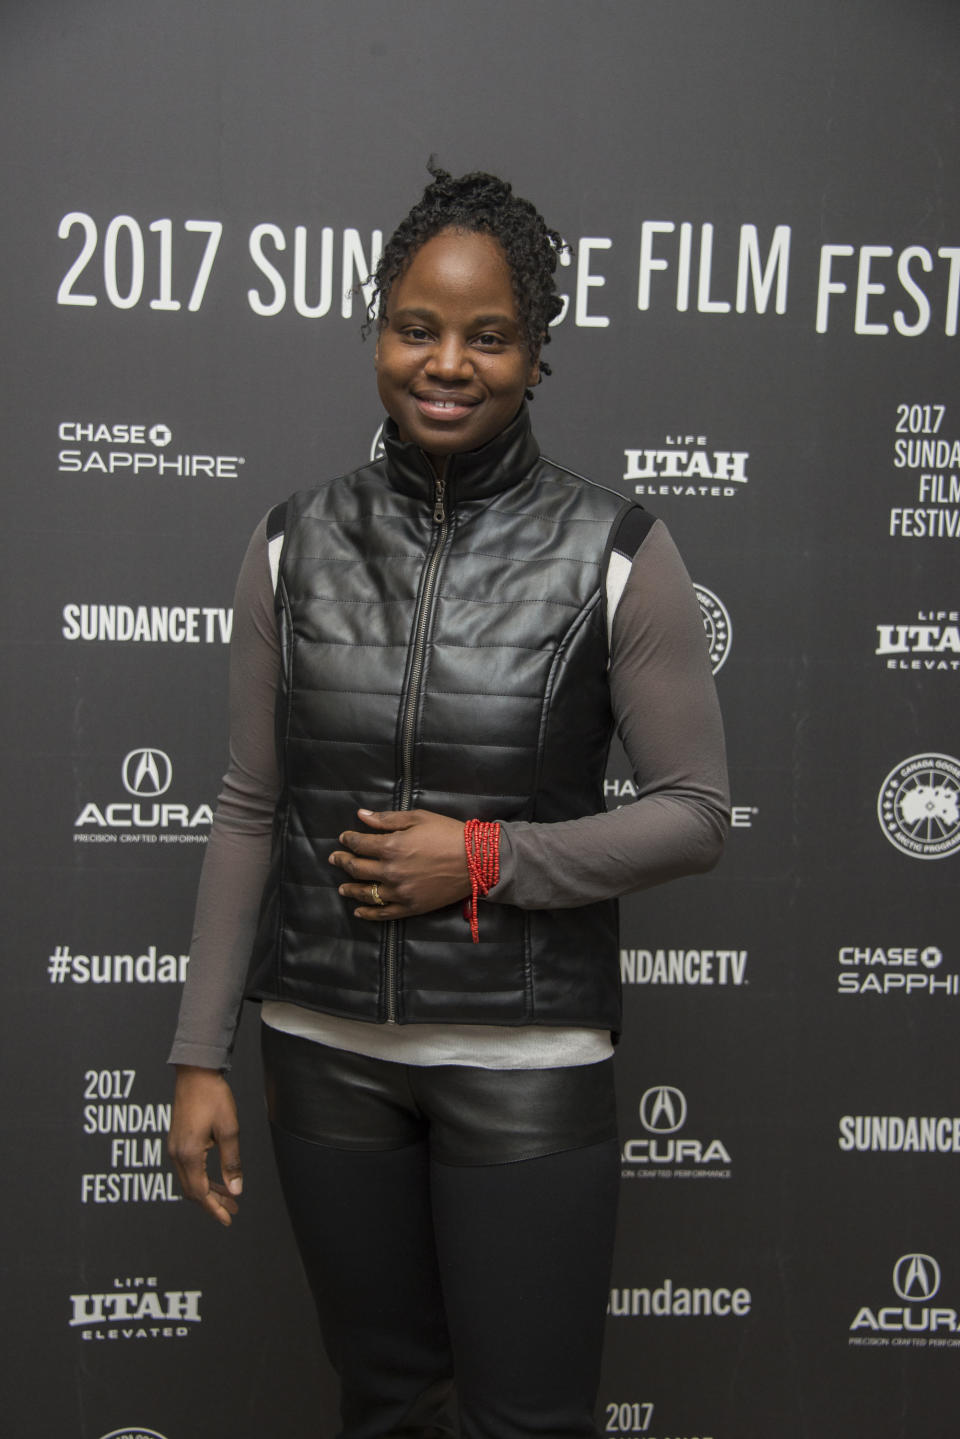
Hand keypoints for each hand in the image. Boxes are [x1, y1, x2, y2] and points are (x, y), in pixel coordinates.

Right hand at [168, 1066, 242, 1226]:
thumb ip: (232, 1162)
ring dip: (208, 1191)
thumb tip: (236, 1189)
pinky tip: (216, 1178)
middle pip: (192, 1191)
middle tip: (232, 1210)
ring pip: (189, 1180)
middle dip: (212, 1203)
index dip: (215, 1208)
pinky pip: (187, 1168)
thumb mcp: (229, 1130)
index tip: (228, 1219)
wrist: (195, 1072)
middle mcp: (177, 1154)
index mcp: (189, 1154)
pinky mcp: (177, 1140)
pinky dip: (202, 1177)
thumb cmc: (213, 1096)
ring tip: (229, 1197)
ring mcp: (174, 1147)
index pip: (200, 1193)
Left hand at [329, 808, 469, 921]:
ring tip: (341, 887)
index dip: (348, 839)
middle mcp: (390, 871)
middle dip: (343, 861)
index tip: (344, 838)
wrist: (476, 860)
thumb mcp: (418, 818)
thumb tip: (361, 815)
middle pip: (357, 868)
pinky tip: (359, 912)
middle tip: (335, 858)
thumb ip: (387, 819)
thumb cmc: (448, 834)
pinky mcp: (410, 907)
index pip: (360, 844)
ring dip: (350, 889)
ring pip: (366, 893)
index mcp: (391, 846)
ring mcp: (400, 892)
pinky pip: (383, 913)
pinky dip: (369, 913)